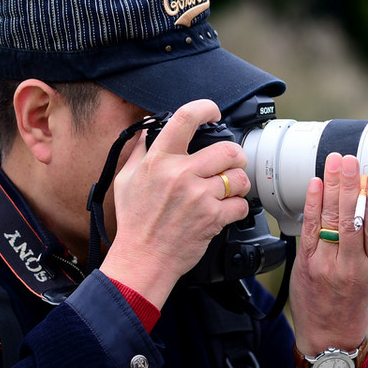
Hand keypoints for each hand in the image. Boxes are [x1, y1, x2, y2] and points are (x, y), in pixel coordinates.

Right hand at [100, 99, 250, 307]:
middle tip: (229, 164)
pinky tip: (224, 211)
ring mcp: (198, 196)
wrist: (143, 259)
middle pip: (227, 149)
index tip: (213, 111)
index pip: (185, 119)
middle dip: (234, 157)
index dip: (205, 108)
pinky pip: (241, 205)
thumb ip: (139, 152)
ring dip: (237, 184)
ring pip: (238, 177)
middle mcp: (180, 174)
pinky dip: (237, 208)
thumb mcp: (126, 180)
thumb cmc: (134, 222)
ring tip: (226, 191)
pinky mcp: (213, 218)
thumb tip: (147, 130)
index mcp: (159, 160)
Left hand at [290, 153, 367, 356]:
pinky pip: (310, 229)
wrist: (330, 335)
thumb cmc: (353, 302)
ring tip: (333, 164)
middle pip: (351, 218)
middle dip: (349, 185)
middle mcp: (352, 266)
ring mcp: (327, 265)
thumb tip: (367, 200)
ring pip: (330, 220)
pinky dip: (313, 204)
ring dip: (332, 188)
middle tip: (349, 161)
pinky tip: (316, 185)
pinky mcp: (307, 265)